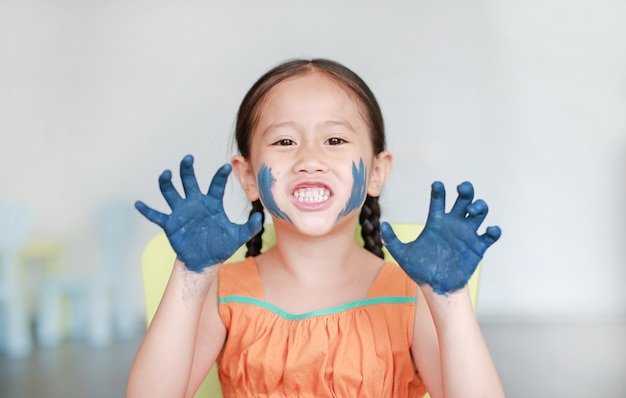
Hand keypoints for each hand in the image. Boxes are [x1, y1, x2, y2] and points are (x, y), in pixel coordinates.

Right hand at [135, 155, 261, 271]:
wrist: (205, 260)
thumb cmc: (221, 245)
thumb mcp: (238, 236)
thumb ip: (249, 227)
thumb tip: (258, 217)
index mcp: (212, 203)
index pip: (216, 185)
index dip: (220, 176)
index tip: (226, 167)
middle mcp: (195, 203)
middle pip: (189, 181)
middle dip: (187, 169)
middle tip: (188, 158)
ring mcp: (181, 212)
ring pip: (171, 193)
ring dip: (167, 183)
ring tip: (166, 174)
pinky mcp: (170, 224)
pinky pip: (156, 215)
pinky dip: (147, 210)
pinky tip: (138, 203)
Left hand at [381, 181, 500, 294]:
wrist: (436, 286)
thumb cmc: (420, 269)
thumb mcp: (403, 254)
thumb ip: (392, 241)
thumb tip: (382, 226)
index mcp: (437, 222)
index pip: (438, 201)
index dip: (438, 191)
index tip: (437, 185)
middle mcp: (453, 224)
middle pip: (463, 200)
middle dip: (465, 191)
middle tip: (462, 188)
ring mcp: (467, 235)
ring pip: (479, 213)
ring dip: (479, 206)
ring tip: (471, 210)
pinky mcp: (477, 247)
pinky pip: (489, 236)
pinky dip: (493, 231)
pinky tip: (490, 230)